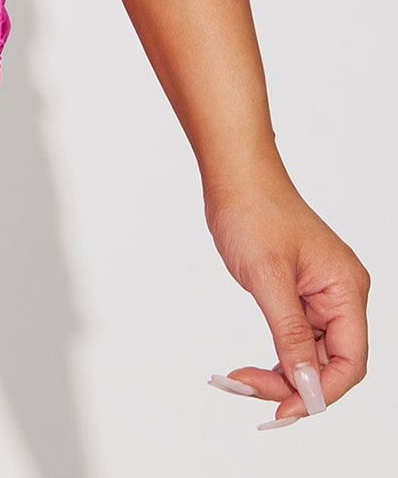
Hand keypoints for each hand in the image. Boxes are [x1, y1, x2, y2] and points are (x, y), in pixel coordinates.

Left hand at [204, 168, 369, 426]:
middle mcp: (341, 296)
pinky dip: (275, 357)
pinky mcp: (299, 295)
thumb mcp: (268, 277)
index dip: (320, 392)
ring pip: (310, 357)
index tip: (282, 409)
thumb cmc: (253, 210)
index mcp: (346, 289)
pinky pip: (295, 340)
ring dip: (280, 376)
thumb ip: (290, 333)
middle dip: (292, 385)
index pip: (349, 361)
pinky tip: (249, 368)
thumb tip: (306, 384)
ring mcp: (321, 296)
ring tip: (239, 381)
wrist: (234, 173)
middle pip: (330, 364)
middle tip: (246, 389)